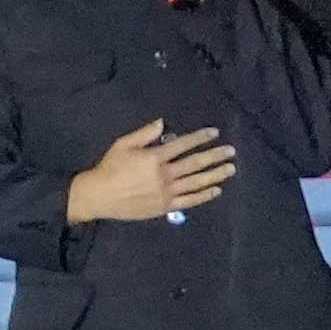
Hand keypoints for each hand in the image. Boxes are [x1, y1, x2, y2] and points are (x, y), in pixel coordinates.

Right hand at [64, 117, 237, 227]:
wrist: (99, 196)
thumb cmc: (110, 167)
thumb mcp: (122, 144)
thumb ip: (144, 133)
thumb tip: (162, 122)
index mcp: (154, 157)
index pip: (182, 144)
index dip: (200, 138)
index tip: (214, 133)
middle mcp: (164, 174)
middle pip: (195, 163)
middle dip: (214, 156)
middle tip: (231, 151)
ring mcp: (167, 192)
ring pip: (197, 182)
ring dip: (215, 175)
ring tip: (230, 169)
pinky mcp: (166, 207)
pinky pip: (189, 201)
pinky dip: (204, 196)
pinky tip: (216, 190)